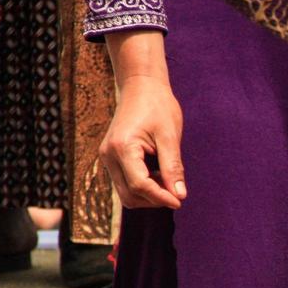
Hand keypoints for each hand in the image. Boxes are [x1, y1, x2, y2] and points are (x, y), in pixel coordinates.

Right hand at [99, 75, 185, 208]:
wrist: (141, 86)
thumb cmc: (158, 106)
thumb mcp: (170, 136)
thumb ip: (173, 167)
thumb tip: (180, 195)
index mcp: (122, 148)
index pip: (139, 185)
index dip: (160, 197)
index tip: (180, 202)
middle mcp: (109, 155)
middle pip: (130, 194)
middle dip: (154, 199)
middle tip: (177, 192)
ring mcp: (107, 157)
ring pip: (125, 192)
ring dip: (148, 195)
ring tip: (168, 181)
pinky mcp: (111, 158)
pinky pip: (125, 183)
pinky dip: (142, 187)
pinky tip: (158, 175)